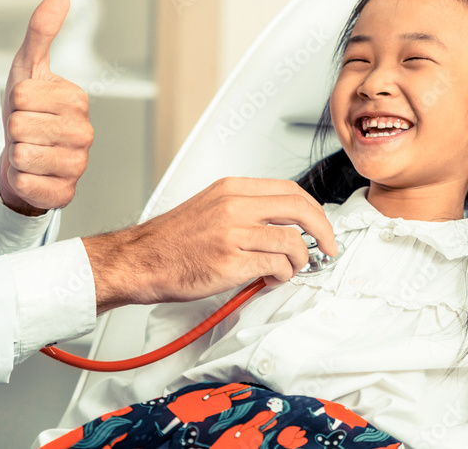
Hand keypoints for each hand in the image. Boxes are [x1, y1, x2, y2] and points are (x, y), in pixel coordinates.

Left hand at [0, 0, 93, 214]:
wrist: (24, 159)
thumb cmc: (27, 113)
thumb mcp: (28, 69)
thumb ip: (41, 32)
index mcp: (77, 100)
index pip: (22, 95)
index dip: (15, 101)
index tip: (27, 107)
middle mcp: (84, 133)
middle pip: (20, 124)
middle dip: (14, 129)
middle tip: (26, 132)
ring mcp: (78, 165)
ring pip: (21, 154)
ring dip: (16, 155)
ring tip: (29, 151)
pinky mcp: (65, 193)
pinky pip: (26, 182)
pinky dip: (20, 180)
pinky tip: (33, 174)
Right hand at [83, 178, 336, 311]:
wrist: (139, 260)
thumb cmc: (170, 241)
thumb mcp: (209, 207)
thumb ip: (244, 209)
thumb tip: (282, 223)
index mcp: (231, 189)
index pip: (289, 189)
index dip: (313, 209)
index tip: (321, 225)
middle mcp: (234, 205)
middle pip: (299, 210)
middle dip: (322, 231)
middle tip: (327, 247)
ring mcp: (233, 233)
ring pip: (291, 242)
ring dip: (299, 261)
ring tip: (287, 270)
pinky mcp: (231, 262)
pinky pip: (276, 266)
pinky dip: (282, 275)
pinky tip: (271, 278)